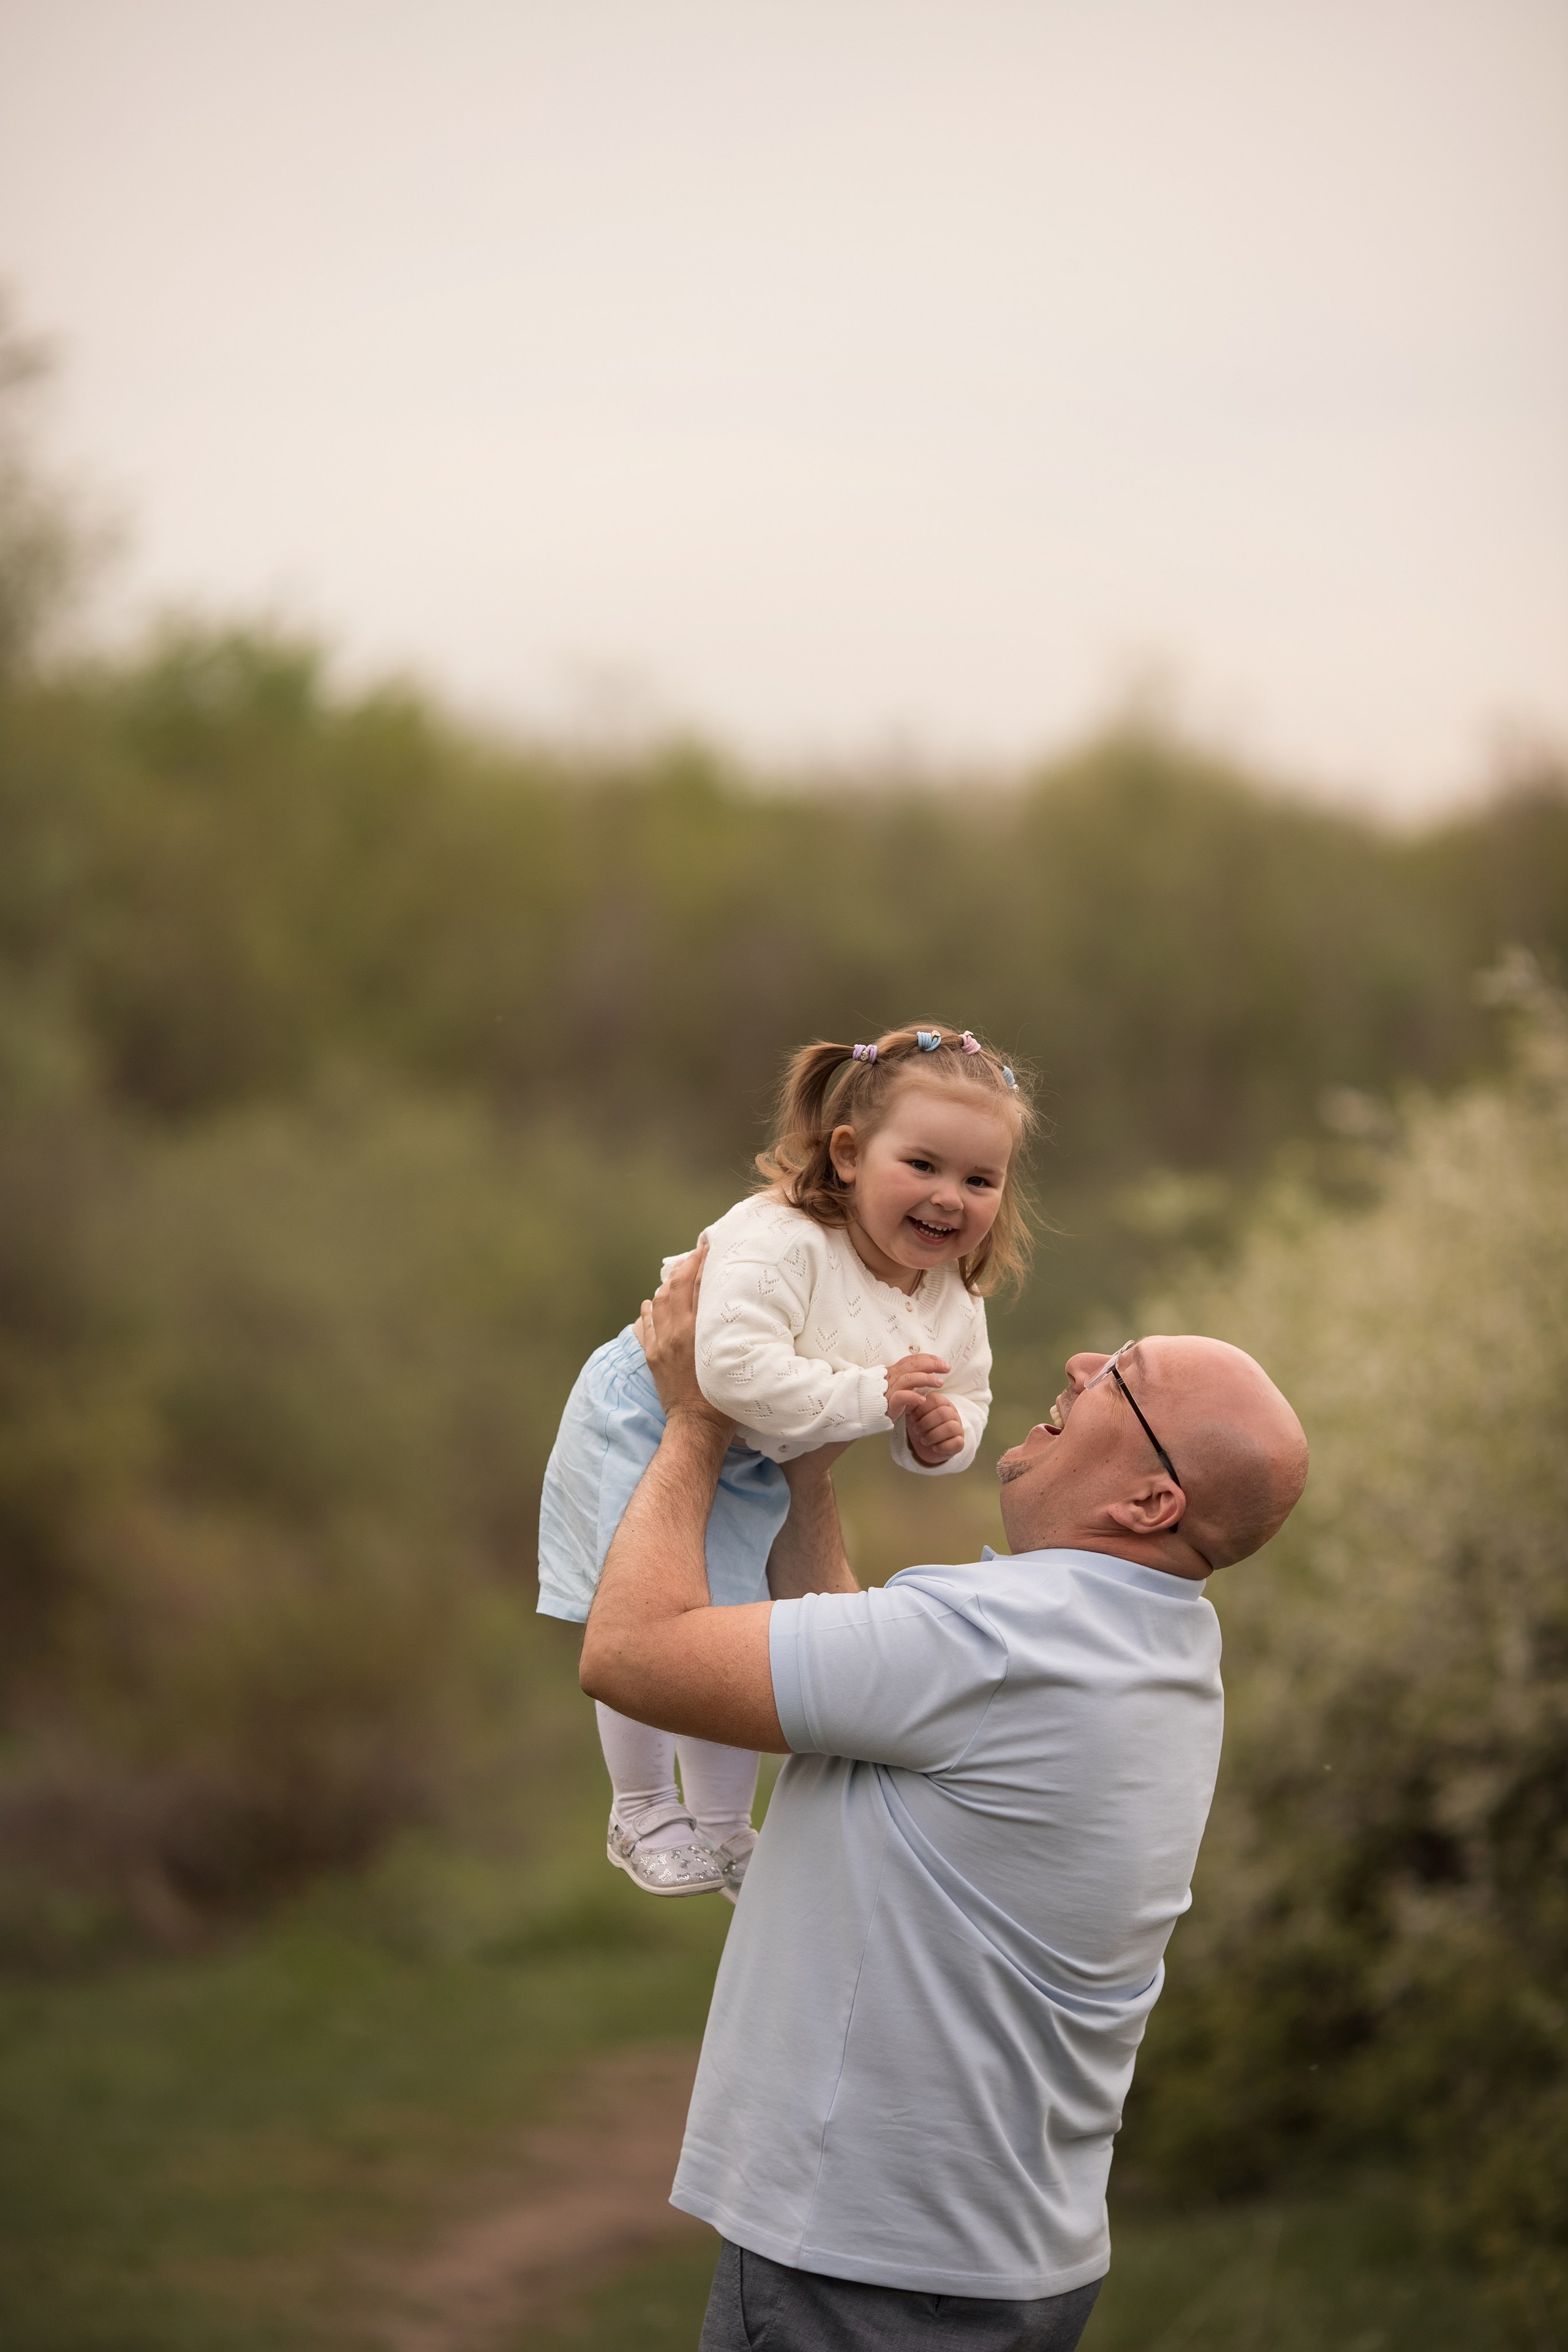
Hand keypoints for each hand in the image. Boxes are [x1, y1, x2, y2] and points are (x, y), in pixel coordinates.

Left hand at [635, 1243, 731, 1435]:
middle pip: (673, 1287)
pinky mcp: (652, 1357)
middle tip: (695, 1255)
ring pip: (657, 1303)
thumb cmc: (724, 1396)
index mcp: (694, 1330)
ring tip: (678, 1277)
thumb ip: (727, 1327)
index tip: (706, 1244)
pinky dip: (649, 1310)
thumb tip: (728, 1299)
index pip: (694, 1283)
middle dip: (683, 1267)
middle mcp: (673, 1333)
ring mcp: (659, 1344)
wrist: (696, 1426)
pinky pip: (644, 1326)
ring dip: (667, 1286)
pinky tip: (652, 1305)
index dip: (699, 1260)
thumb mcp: (731, 1354)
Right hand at [884, 1351, 951, 1424]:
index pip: (912, 1359)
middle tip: (946, 1368)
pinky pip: (900, 1397)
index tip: (943, 1362)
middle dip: (931, 1365)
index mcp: (894, 1371)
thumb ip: (910, 1377)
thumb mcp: (898, 1385)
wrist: (867, 1412)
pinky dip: (913, 1396)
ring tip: (939, 1383)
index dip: (928, 1358)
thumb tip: (928, 1370)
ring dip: (926, 1379)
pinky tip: (923, 1399)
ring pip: (908, 1379)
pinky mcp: (888, 1403)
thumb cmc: (885, 1399)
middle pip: (912, 1365)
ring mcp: (889, 1390)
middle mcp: (891, 1377)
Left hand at [904, 1391, 965, 1466]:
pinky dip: (943, 1446)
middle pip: (943, 1413)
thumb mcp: (913, 1415)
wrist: (924, 1446)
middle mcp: (953, 1413)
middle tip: (916, 1430)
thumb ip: (911, 1406)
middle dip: (926, 1423)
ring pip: (951, 1427)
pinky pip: (957, 1442)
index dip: (921, 1409)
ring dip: (933, 1435)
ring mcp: (958, 1428)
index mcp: (942, 1403)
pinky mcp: (960, 1443)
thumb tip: (910, 1400)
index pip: (935, 1400)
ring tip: (923, 1440)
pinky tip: (934, 1447)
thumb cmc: (920, 1427)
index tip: (912, 1418)